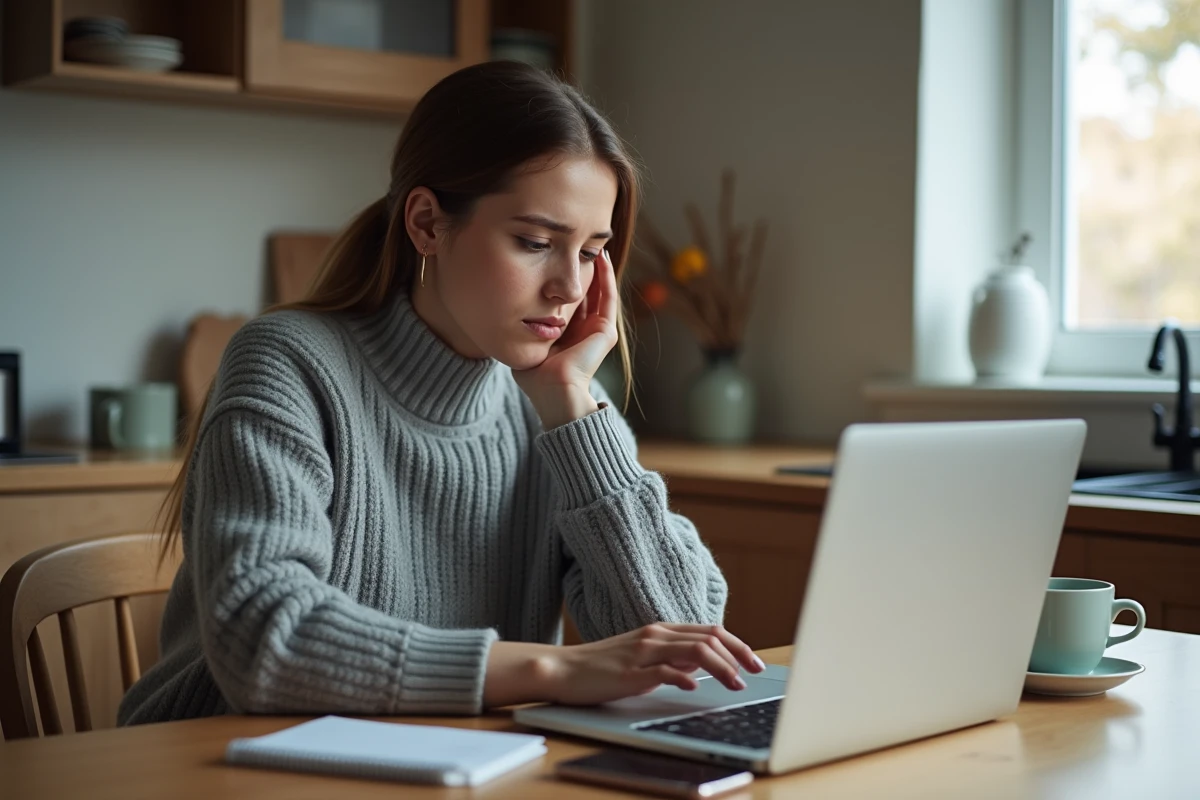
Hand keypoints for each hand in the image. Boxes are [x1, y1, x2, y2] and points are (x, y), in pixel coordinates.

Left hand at [512, 249, 618, 428]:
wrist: (552, 391)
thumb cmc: (534, 375)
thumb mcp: (526, 341)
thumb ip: (523, 325)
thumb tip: (504, 304)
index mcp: (567, 334)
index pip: (568, 300)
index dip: (563, 278)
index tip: (556, 255)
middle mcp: (584, 331)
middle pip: (585, 291)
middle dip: (582, 268)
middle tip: (577, 243)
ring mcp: (597, 331)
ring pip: (599, 291)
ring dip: (598, 267)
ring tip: (593, 243)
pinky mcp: (605, 332)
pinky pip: (608, 298)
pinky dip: (606, 277)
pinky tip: (601, 257)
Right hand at [544, 623, 765, 705]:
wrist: (563, 669)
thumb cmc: (602, 667)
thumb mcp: (643, 658)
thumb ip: (671, 657)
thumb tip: (701, 666)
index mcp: (661, 631)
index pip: (709, 630)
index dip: (737, 644)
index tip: (754, 662)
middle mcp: (655, 635)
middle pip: (709, 637)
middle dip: (739, 653)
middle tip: (755, 671)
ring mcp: (643, 652)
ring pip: (694, 651)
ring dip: (722, 668)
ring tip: (735, 684)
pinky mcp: (631, 671)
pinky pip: (665, 670)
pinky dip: (685, 678)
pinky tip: (695, 689)